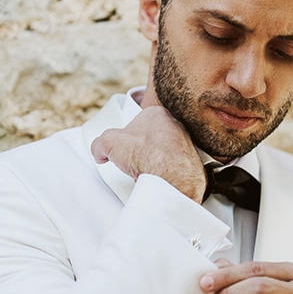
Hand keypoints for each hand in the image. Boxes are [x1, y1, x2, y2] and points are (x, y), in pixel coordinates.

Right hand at [91, 106, 206, 202]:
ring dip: (152, 163)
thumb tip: (100, 152)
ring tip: (144, 173)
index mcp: (157, 114)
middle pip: (149, 139)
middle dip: (139, 151)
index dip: (125, 139)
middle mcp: (175, 125)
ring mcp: (186, 144)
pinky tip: (158, 179)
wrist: (172, 179)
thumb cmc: (145, 154)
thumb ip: (100, 143)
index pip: (136, 124)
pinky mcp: (192, 162)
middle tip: (132, 162)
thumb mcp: (108, 142)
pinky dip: (165, 174)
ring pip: (162, 153)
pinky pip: (173, 167)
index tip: (122, 151)